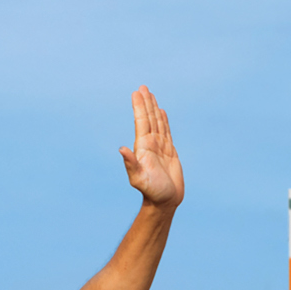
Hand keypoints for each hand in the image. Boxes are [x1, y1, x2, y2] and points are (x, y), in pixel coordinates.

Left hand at [120, 86, 184, 209]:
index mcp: (143, 147)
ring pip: (157, 123)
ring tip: (150, 95)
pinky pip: (167, 132)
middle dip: (145, 103)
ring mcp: (160, 148)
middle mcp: (150, 145)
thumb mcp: (139, 179)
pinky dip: (164, 121)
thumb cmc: (152, 192)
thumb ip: (131, 164)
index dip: (139, 107)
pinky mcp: (169, 152)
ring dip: (153, 109)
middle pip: (148, 119)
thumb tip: (121, 149)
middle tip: (142, 87)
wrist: (164, 202)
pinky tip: (162, 113)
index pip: (142, 122)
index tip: (137, 93)